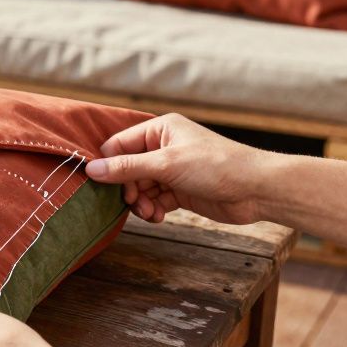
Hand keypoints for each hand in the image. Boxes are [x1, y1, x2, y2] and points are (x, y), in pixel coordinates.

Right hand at [84, 113, 265, 224]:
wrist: (257, 190)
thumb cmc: (216, 166)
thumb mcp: (166, 164)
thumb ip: (126, 168)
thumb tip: (90, 169)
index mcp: (159, 130)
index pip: (119, 145)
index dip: (108, 165)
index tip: (103, 186)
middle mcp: (163, 147)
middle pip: (127, 169)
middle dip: (127, 188)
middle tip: (133, 203)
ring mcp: (171, 170)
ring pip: (139, 187)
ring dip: (139, 202)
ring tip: (149, 213)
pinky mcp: (179, 190)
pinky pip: (154, 199)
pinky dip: (152, 209)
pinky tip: (158, 216)